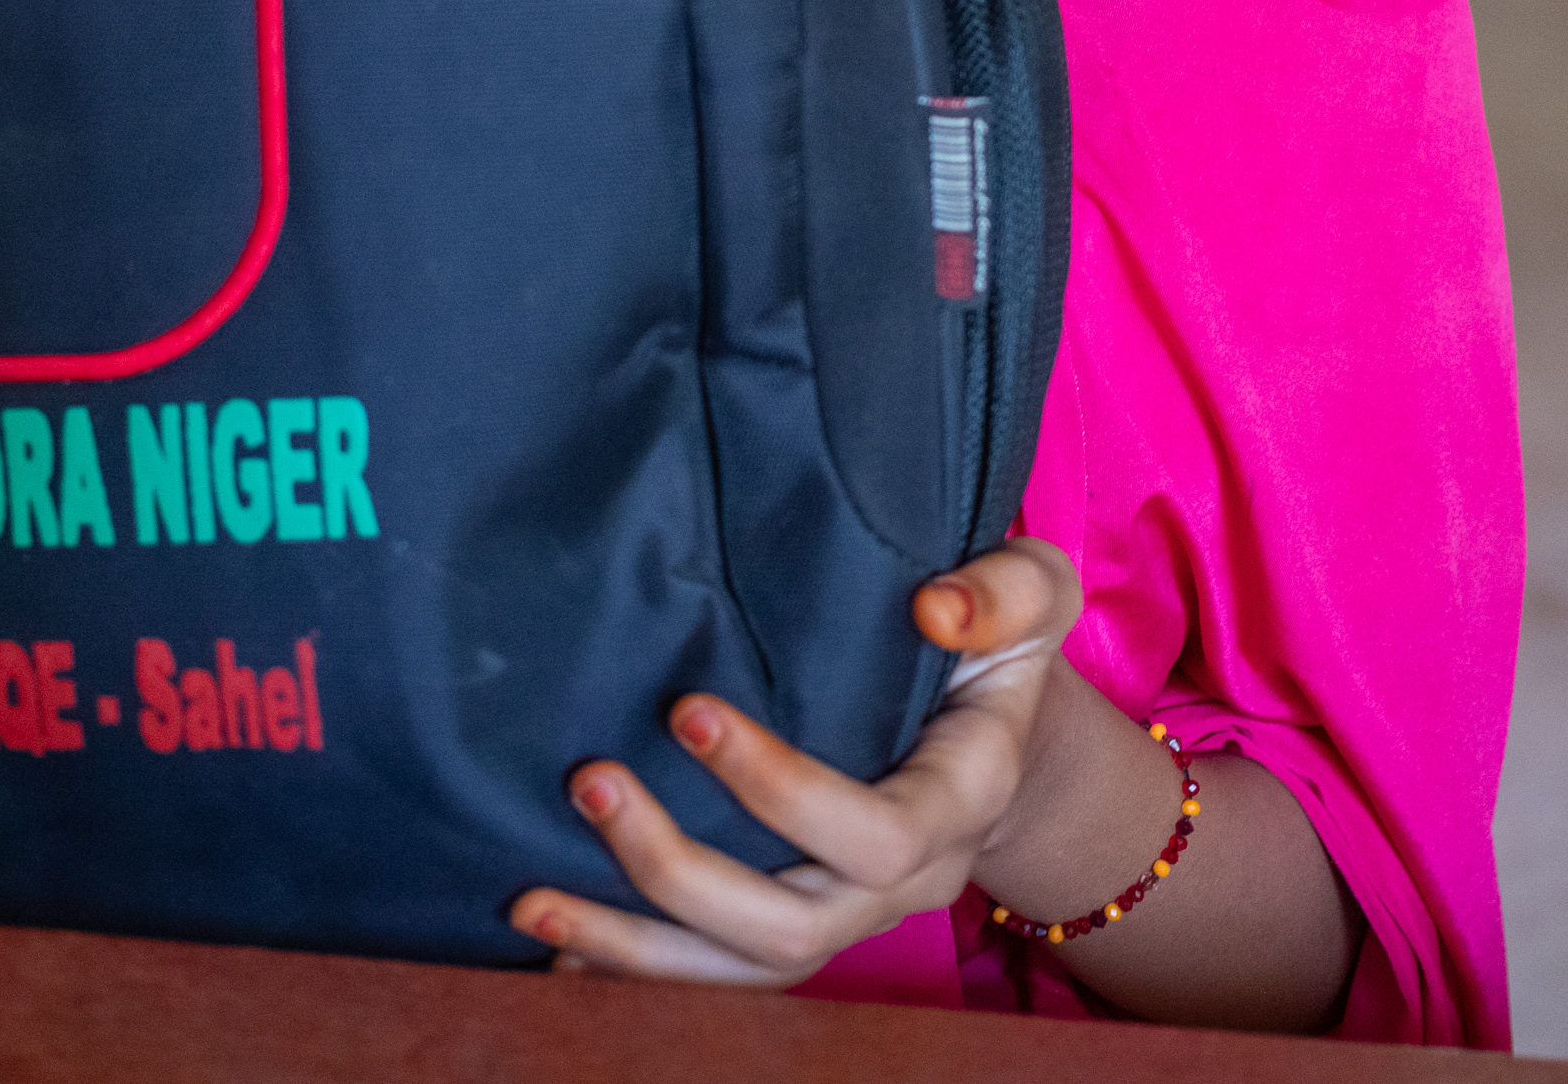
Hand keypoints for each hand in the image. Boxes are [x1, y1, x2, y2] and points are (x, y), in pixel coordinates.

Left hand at [512, 541, 1082, 985]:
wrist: (993, 719)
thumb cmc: (998, 639)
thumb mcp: (1035, 592)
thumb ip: (1007, 591)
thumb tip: (934, 608)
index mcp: (958, 802)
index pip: (871, 833)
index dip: (778, 789)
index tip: (686, 708)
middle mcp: (904, 882)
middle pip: (792, 930)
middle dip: (679, 869)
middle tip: (591, 782)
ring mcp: (848, 914)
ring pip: (741, 972)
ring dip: (633, 943)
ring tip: (532, 899)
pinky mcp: (799, 921)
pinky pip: (717, 976)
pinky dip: (632, 969)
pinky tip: (553, 947)